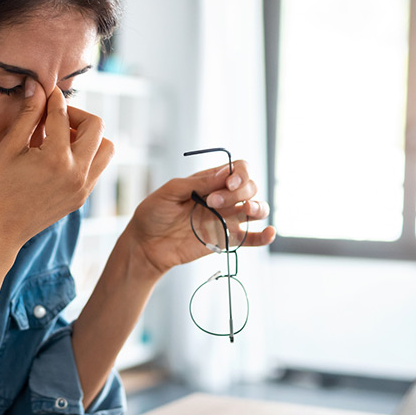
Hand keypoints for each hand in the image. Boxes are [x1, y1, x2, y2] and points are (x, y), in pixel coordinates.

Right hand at [0, 80, 113, 253]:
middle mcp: (77, 173)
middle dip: (77, 115)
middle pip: (97, 127)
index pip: (63, 115)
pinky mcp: (82, 198)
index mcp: (56, 158)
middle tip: (55, 117)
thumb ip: (27, 116)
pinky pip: (97, 167)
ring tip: (61, 138)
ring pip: (106, 148)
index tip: (45, 91)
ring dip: (89, 136)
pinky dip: (86, 155)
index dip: (52, 98)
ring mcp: (83, 188)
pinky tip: (60, 156)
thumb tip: (37, 86)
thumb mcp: (8, 149)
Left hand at [127, 160, 275, 275]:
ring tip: (246, 210)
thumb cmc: (153, 214)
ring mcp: (226, 219)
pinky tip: (269, 233)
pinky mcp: (226, 240)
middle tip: (212, 202)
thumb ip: (197, 183)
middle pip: (249, 187)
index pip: (238, 170)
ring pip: (257, 209)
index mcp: (210, 181)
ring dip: (258, 207)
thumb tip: (224, 174)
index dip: (240, 174)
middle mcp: (223, 198)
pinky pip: (252, 238)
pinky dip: (264, 236)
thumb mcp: (169, 192)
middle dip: (237, 192)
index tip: (227, 183)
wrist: (146, 245)